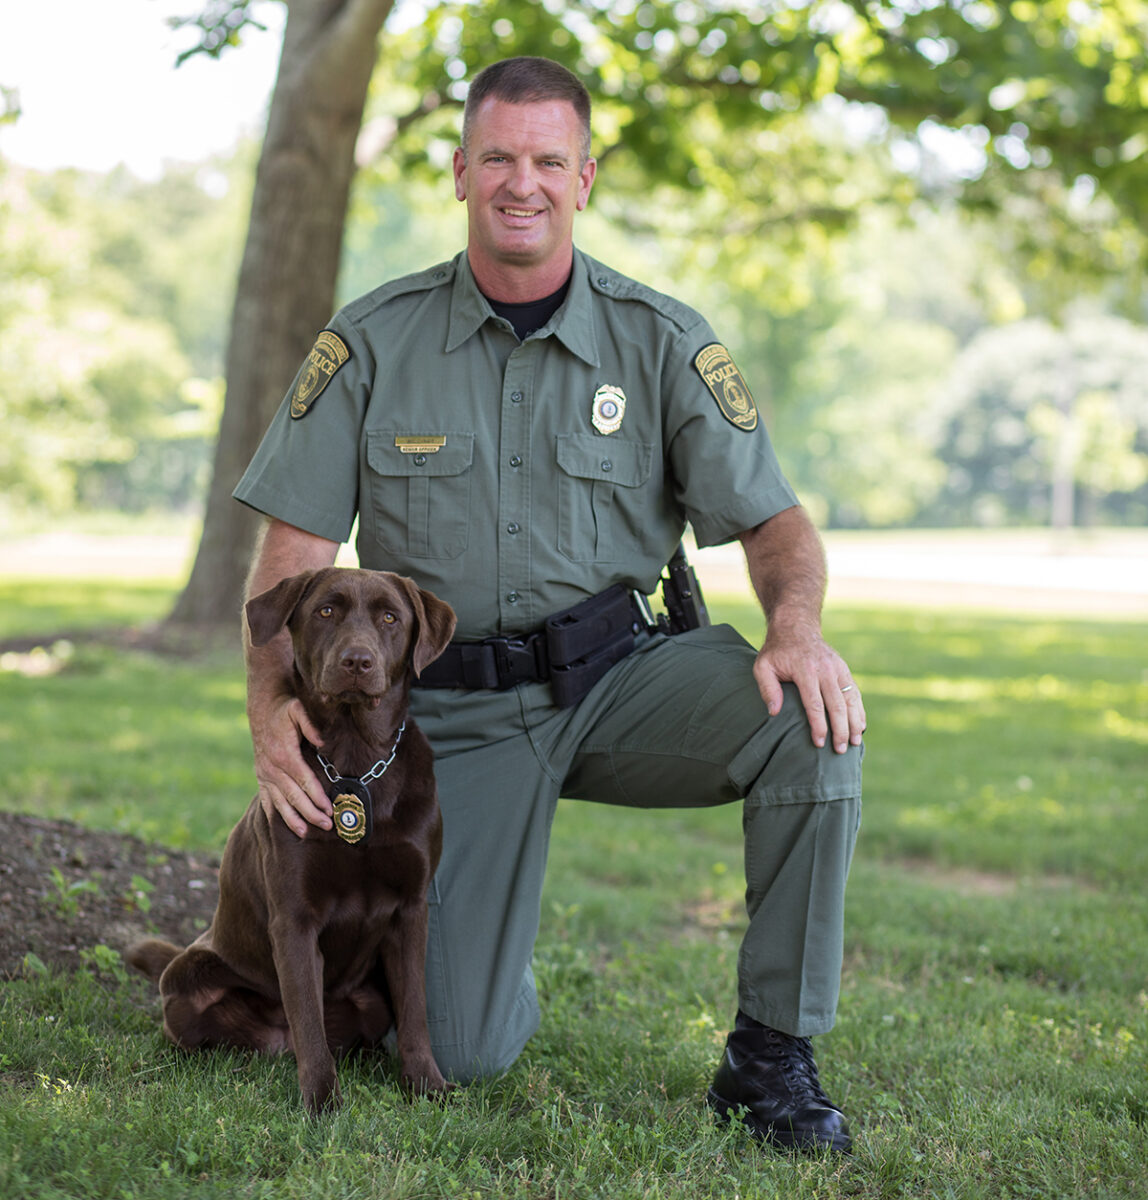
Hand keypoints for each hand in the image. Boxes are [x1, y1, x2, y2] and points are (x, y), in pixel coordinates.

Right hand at [250, 694, 332, 836]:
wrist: (262, 710)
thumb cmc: (284, 710)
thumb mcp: (298, 710)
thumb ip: (310, 725)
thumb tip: (322, 742)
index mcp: (284, 754)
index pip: (304, 780)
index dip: (317, 796)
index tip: (329, 808)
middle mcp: (272, 768)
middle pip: (294, 796)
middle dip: (311, 812)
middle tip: (327, 825)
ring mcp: (264, 774)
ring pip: (280, 802)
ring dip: (293, 819)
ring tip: (305, 833)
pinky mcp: (261, 777)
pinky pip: (267, 799)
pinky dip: (276, 813)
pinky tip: (285, 825)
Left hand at [752, 623, 865, 754]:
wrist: (796, 627)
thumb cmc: (776, 652)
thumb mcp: (763, 666)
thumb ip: (767, 689)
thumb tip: (774, 713)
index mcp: (805, 670)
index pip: (815, 704)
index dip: (818, 726)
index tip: (819, 743)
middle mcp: (825, 669)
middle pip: (837, 705)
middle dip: (840, 730)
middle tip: (839, 750)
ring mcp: (838, 668)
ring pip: (850, 699)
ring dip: (854, 723)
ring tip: (854, 743)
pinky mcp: (844, 669)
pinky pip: (855, 692)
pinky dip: (859, 710)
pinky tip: (860, 726)